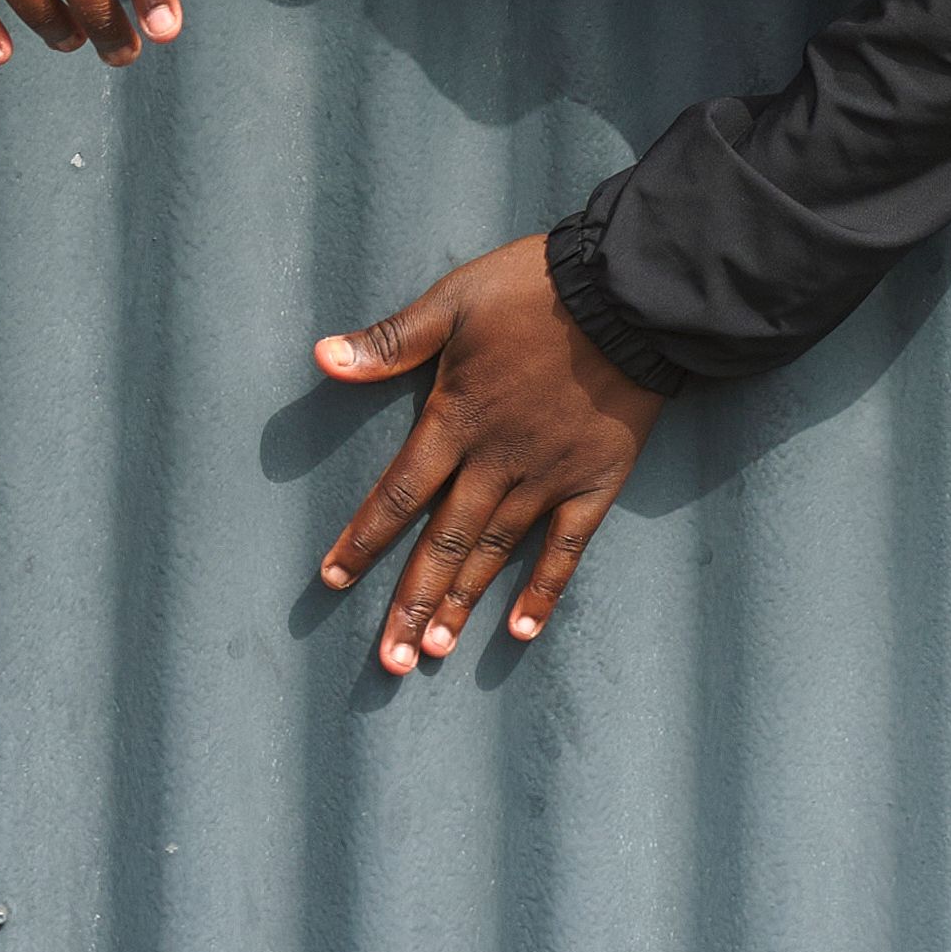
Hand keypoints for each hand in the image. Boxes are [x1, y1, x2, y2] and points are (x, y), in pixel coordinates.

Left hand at [307, 235, 665, 673]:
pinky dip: (543, 591)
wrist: (627, 297)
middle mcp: (495, 461)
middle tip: (389, 660)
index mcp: (456, 419)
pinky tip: (522, 632)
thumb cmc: (533, 291)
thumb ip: (392, 341)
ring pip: (495, 553)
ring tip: (434, 652)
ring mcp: (547, 478)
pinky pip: (565, 549)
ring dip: (463, 604)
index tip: (333, 580)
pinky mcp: (594, 484)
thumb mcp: (453, 302)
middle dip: (412, 602)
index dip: (364, 539)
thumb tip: (323, 359)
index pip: (398, 492)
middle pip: (444, 542)